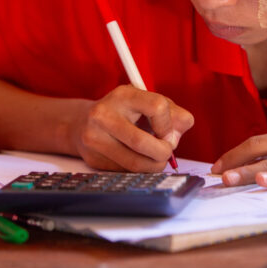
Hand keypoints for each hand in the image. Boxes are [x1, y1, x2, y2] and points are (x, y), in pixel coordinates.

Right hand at [70, 84, 193, 171]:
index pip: (157, 107)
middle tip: (167, 152)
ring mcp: (95, 139)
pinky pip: (126, 172)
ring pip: (135, 163)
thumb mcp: (149, 103)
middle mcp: (104, 115)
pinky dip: (141, 170)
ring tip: (158, 159)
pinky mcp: (93, 159)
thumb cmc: (126, 112)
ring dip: (155, 165)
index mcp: (123, 95)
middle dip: (164, 152)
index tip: (168, 132)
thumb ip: (173, 114)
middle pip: (142, 142)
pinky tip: (139, 160)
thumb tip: (181, 130)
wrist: (84, 123)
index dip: (168, 124)